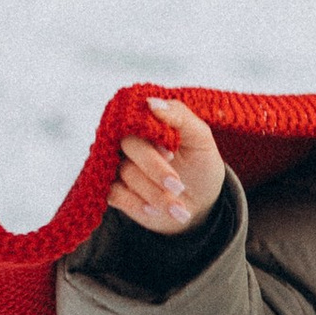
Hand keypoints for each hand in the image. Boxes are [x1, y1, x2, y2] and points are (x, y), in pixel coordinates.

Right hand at [107, 97, 224, 235]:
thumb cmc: (200, 166)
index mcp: (150, 123)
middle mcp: (131, 140)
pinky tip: (155, 211)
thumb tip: (151, 102)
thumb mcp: (201, 139)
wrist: (200, 204)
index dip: (153, 135)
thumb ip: (180, 116)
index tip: (172, 152)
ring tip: (179, 208)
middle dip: (156, 169)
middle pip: (131, 145)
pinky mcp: (114, 189)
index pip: (140, 118)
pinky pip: (114, 193)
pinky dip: (136, 204)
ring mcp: (120, 164)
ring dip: (155, 193)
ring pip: (126, 173)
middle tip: (178, 186)